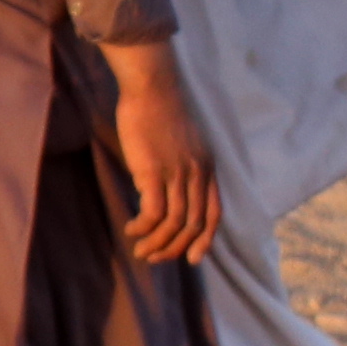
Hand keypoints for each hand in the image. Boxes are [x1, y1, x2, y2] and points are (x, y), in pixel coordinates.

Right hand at [105, 39, 225, 268]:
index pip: (214, 214)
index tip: (193, 258)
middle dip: (175, 248)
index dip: (205, 240)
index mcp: (207, 168)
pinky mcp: (154, 172)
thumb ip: (183, 167)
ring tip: (140, 248)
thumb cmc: (162, 110)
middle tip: (155, 257)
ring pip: (172, 224)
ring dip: (155, 243)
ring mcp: (177, 174)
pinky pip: (152, 213)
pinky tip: (131, 227)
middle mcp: (197, 174)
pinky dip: (142, 227)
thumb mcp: (185, 142)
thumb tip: (164, 193)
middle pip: (193, 225)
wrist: (152, 86)